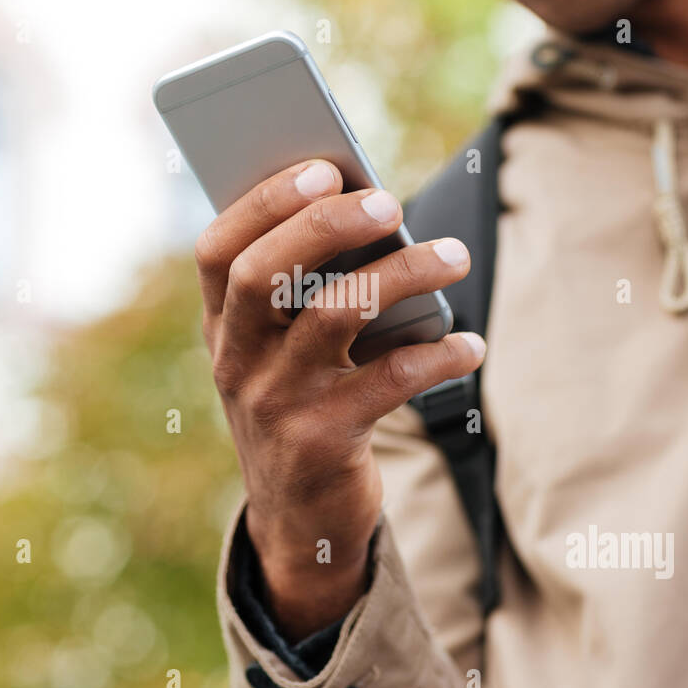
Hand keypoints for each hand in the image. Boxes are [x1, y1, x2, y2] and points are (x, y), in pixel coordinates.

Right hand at [195, 159, 484, 638]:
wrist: (299, 520)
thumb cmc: (303, 406)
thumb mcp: (283, 353)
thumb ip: (307, 291)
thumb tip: (376, 213)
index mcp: (222, 327)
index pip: (218, 250)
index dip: (264, 203)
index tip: (323, 167)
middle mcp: (236, 361)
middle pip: (263, 273)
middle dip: (326, 225)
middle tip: (390, 201)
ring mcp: (275, 403)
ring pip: (333, 316)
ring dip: (401, 275)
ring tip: (454, 257)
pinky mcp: (322, 443)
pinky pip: (388, 382)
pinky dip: (437, 355)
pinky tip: (470, 344)